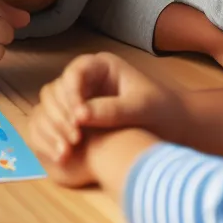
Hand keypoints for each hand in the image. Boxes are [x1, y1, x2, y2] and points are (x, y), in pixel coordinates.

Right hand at [31, 53, 181, 185]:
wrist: (172, 127)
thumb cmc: (162, 110)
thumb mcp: (142, 107)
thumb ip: (113, 109)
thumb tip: (80, 115)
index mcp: (101, 66)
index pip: (75, 73)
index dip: (71, 94)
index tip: (77, 120)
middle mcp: (85, 79)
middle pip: (57, 90)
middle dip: (61, 115)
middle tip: (74, 140)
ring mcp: (77, 98)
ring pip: (50, 107)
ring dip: (54, 128)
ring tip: (67, 152)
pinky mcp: (74, 119)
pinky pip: (54, 124)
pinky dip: (54, 139)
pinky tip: (63, 156)